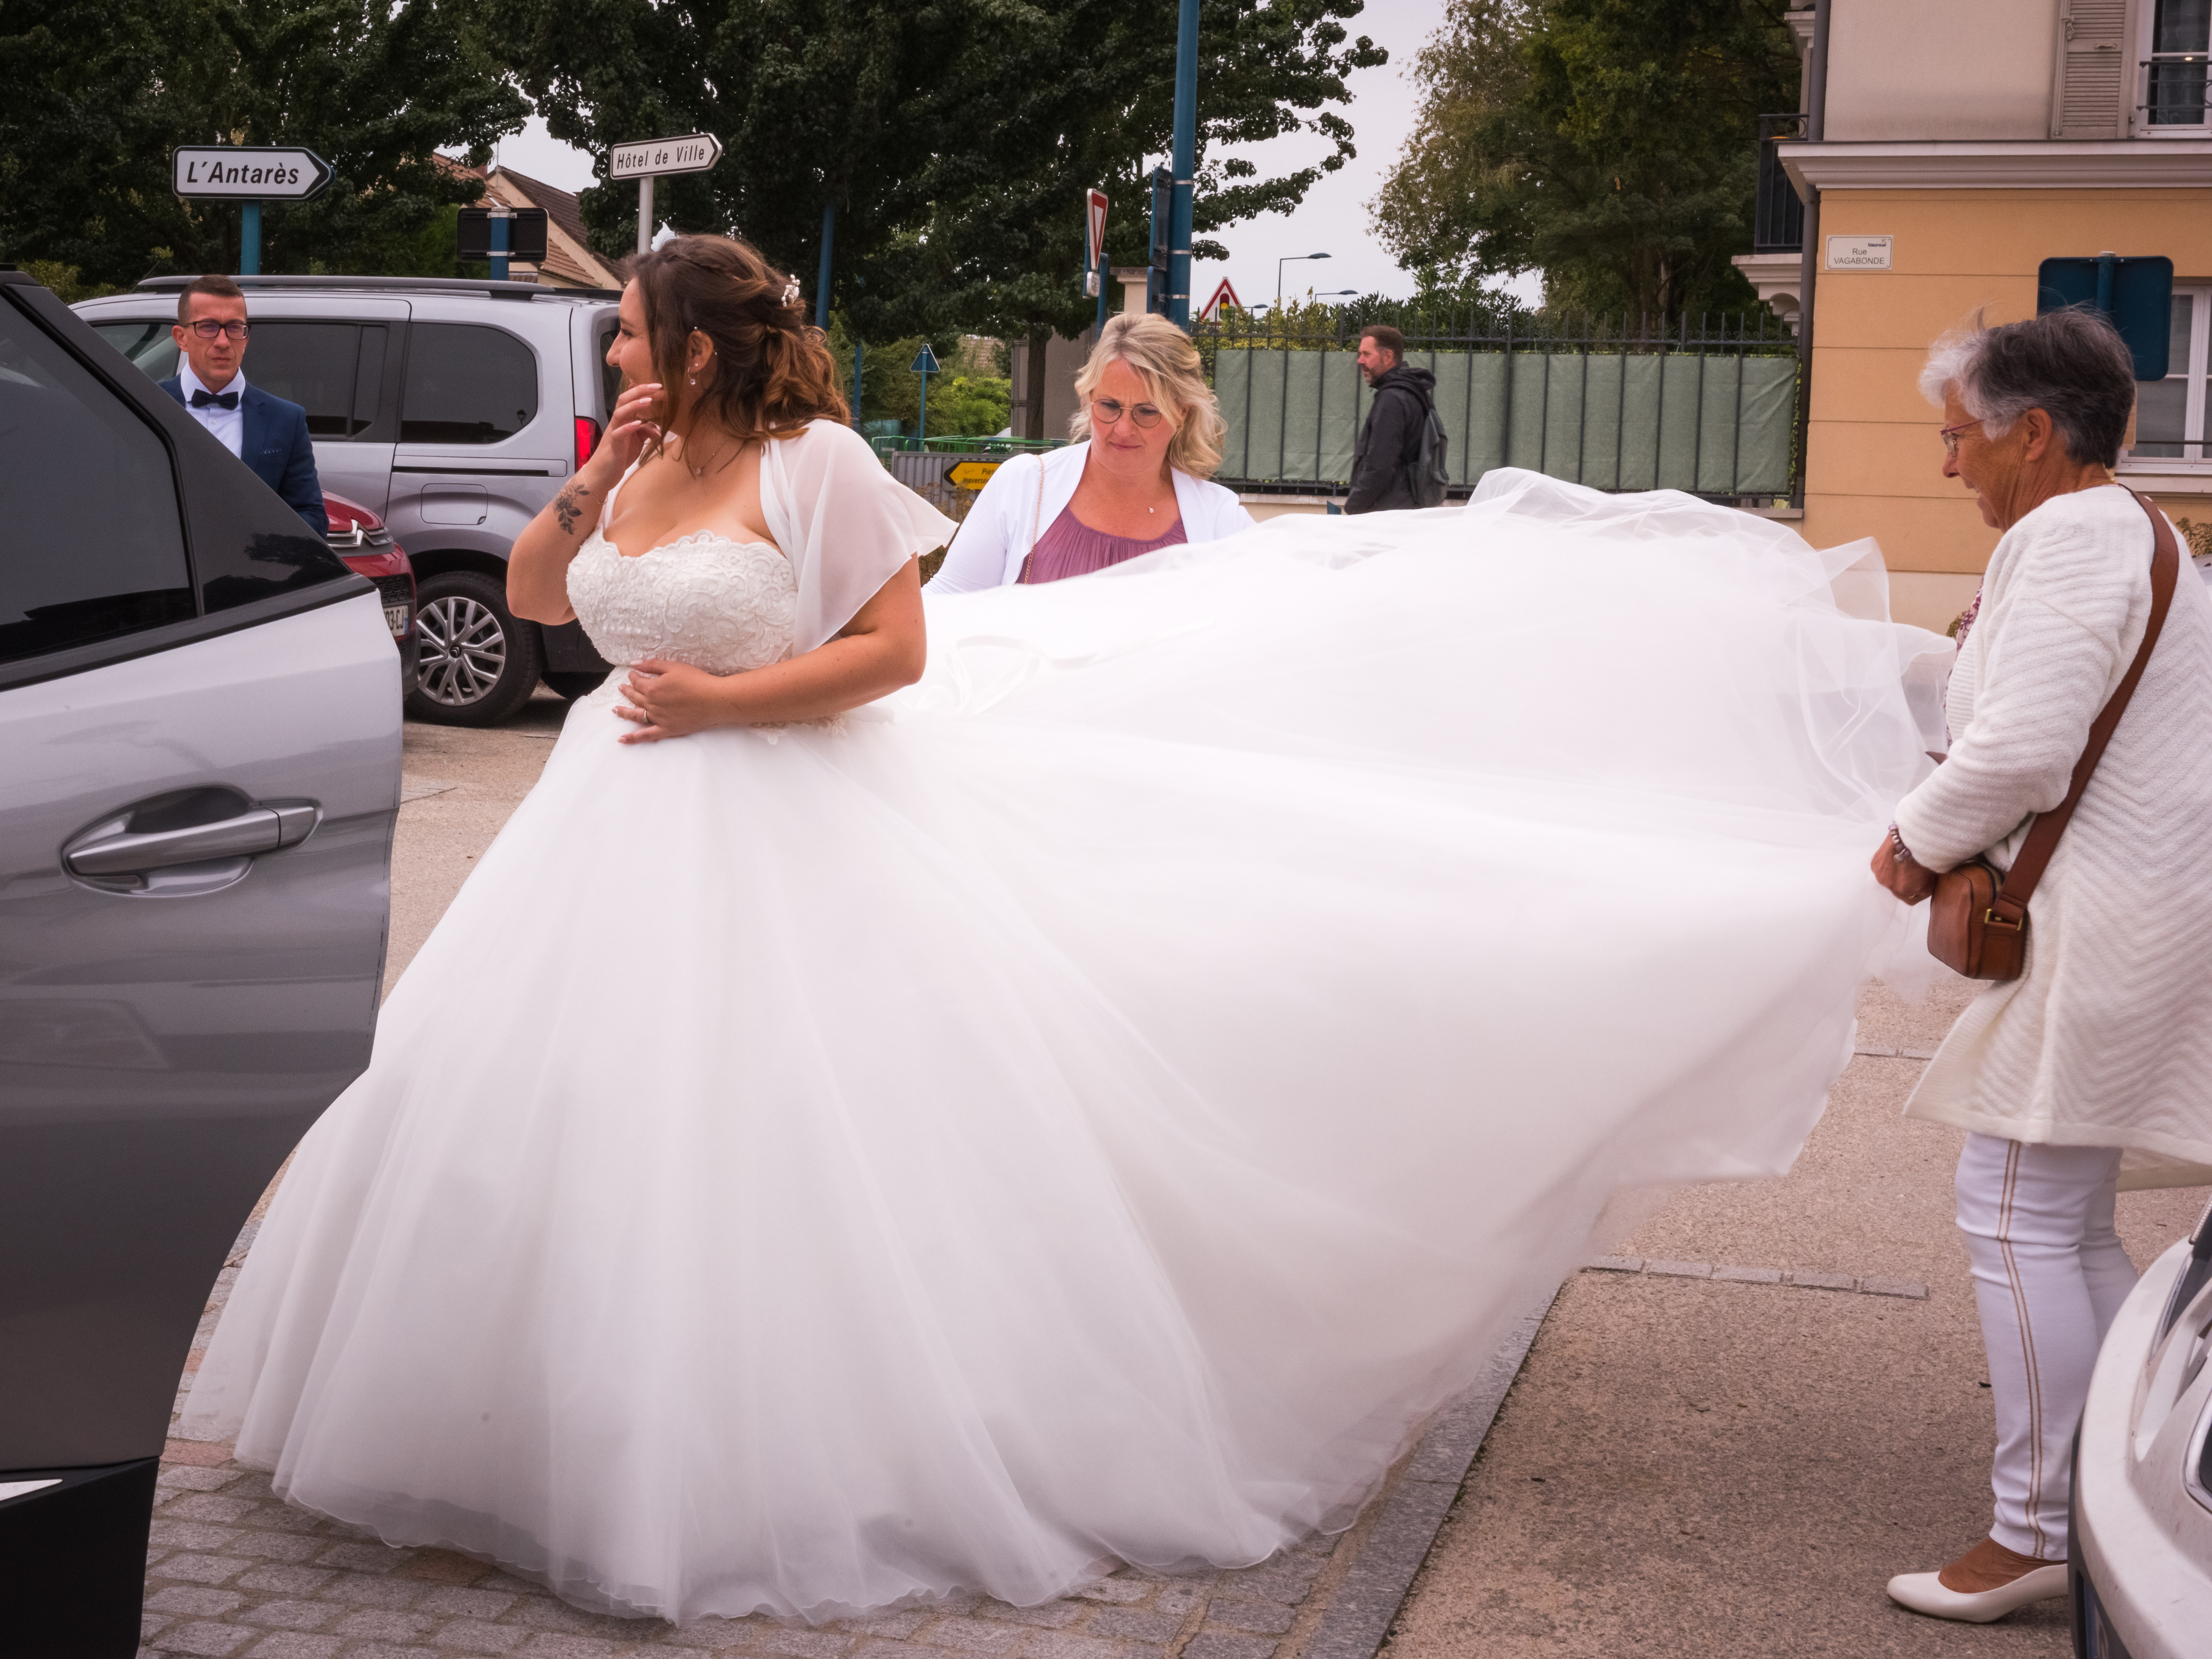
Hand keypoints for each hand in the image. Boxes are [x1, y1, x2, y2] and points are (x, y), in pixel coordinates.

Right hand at [589, 382, 664, 482]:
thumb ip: (646, 431)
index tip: (659, 385)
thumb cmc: (620, 455)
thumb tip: (658, 427)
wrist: (603, 473)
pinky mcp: (614, 446)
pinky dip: (628, 428)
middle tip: (657, 386)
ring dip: (634, 406)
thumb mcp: (637, 441)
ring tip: (649, 401)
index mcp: (624, 420)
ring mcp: (614, 433)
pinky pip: (619, 434)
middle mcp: (618, 423)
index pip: (631, 399)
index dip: (643, 390)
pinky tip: (638, 424)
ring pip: (620, 413)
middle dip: (640, 391)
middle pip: (624, 400)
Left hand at [614, 659, 730, 742]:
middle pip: (635, 697)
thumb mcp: (674, 667)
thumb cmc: (697, 681)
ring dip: (623, 712)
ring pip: (636, 715)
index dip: (633, 676)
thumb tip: (634, 664)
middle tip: (622, 688)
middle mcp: (652, 704)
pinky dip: (633, 738)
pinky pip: (646, 736)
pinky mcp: (667, 730)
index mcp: (653, 688)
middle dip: (627, 691)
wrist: (715, 700)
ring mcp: (658, 719)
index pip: (637, 681)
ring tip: (615, 710)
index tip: (633, 674)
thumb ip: (652, 665)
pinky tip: (622, 739)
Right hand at [1871, 834, 1937, 904]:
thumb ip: (1926, 885)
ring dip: (1896, 874)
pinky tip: (1896, 855)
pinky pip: (1882, 870)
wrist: (1913, 832)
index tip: (1924, 883)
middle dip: (1907, 883)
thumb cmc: (1927, 851)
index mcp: (1909, 890)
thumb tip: (1924, 887)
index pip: (1912, 899)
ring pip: (1889, 880)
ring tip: (1904, 861)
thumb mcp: (1933, 873)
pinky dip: (1888, 865)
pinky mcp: (1875, 865)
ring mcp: (1882, 876)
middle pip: (1900, 890)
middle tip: (1915, 871)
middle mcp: (1893, 886)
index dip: (1919, 892)